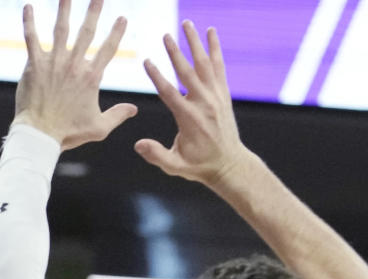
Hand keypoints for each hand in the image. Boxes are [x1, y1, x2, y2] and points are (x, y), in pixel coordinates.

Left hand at [15, 0, 137, 150]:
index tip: (122, 18)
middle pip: (87, 31)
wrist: (40, 135)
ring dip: (64, 8)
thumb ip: (117, 115)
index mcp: (91, 77)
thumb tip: (134, 109)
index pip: (108, 49)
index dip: (116, 32)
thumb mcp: (98, 128)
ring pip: (60, 28)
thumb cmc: (68, 133)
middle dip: (94, 10)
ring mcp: (54, 62)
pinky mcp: (35, 64)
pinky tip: (28, 6)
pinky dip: (29, 22)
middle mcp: (74, 64)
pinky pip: (31, 38)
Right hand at [135, 21, 246, 186]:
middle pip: (187, 72)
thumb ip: (156, 155)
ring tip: (187, 23)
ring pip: (204, 63)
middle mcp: (204, 103)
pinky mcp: (223, 93)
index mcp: (189, 119)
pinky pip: (219, 65)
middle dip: (175, 53)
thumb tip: (138, 145)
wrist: (229, 164)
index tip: (147, 61)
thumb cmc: (199, 166)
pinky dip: (215, 48)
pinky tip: (210, 31)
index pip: (169, 93)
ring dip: (195, 42)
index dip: (157, 76)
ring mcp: (216, 96)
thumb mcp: (175, 166)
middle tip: (165, 35)